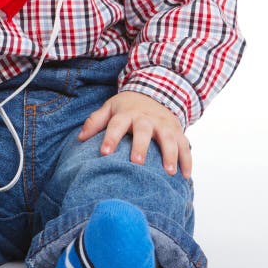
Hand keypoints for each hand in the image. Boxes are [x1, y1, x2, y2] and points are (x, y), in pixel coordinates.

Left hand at [77, 91, 191, 178]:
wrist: (155, 91)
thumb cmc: (127, 107)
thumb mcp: (110, 108)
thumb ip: (95, 121)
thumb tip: (80, 138)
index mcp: (127, 113)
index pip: (116, 124)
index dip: (110, 137)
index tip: (104, 153)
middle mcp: (146, 119)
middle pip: (144, 131)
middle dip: (141, 146)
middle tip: (137, 162)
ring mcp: (164, 124)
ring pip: (168, 139)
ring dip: (170, 155)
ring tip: (168, 172)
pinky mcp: (178, 131)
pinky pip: (185, 145)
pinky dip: (187, 160)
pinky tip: (185, 176)